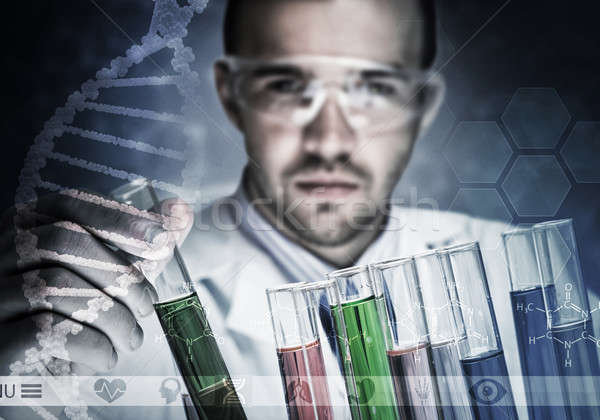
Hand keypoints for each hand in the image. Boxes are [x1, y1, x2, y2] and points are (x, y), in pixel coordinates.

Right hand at [0, 189, 193, 374]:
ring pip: (55, 286)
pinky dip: (90, 344)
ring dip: (113, 315)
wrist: (27, 372)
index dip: (119, 218)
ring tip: (132, 337)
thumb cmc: (71, 314)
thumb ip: (138, 245)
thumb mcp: (105, 274)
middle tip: (149, 304)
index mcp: (26, 228)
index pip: (69, 204)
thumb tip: (180, 210)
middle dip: (121, 274)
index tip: (162, 239)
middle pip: (63, 240)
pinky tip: (107, 356)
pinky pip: (43, 331)